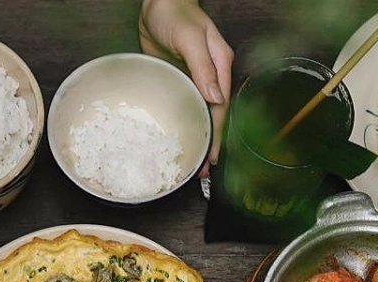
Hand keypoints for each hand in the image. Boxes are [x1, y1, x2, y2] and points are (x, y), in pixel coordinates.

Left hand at [139, 0, 234, 172]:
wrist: (157, 2)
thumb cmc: (175, 13)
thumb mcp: (191, 38)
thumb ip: (203, 67)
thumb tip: (215, 98)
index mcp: (219, 67)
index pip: (220, 108)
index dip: (217, 134)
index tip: (212, 156)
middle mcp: (209, 77)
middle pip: (211, 116)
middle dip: (209, 143)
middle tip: (201, 170)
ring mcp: (193, 80)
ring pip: (197, 114)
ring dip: (195, 137)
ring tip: (190, 162)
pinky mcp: (177, 81)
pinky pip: (181, 106)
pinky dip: (181, 123)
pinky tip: (176, 137)